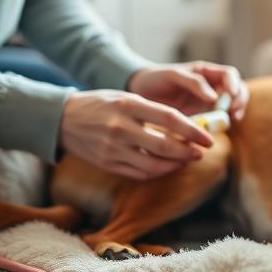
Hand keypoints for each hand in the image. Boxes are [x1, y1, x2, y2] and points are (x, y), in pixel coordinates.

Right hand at [58, 90, 213, 179]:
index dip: (193, 131)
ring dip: (176, 164)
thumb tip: (186, 127)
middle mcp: (121, 128)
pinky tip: (169, 166)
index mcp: (128, 105)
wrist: (63, 119)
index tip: (208, 137)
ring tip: (188, 159)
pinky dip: (158, 172)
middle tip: (202, 151)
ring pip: (153, 164)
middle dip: (188, 151)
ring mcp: (112, 148)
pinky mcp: (107, 164)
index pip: (170, 119)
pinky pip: (139, 173)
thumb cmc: (101, 104)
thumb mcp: (126, 98)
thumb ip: (153, 111)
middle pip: (164, 145)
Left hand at [128, 61, 248, 120]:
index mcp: (206, 72)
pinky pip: (217, 122)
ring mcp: (208, 104)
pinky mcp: (203, 119)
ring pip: (232, 107)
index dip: (234, 84)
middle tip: (232, 111)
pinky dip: (220, 126)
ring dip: (234, 114)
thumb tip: (215, 97)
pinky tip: (215, 131)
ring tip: (228, 121)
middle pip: (238, 91)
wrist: (139, 93)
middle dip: (239, 101)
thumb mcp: (172, 75)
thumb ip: (193, 82)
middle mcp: (212, 88)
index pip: (230, 75)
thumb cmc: (155, 79)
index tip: (231, 95)